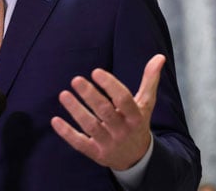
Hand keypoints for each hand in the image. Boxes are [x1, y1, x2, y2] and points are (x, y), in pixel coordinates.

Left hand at [50, 54, 165, 170]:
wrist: (137, 158)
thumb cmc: (138, 123)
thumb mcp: (146, 103)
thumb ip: (150, 80)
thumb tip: (159, 56)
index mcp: (136, 116)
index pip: (124, 99)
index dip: (110, 85)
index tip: (96, 72)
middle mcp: (123, 130)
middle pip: (106, 112)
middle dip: (90, 96)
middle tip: (76, 79)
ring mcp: (109, 143)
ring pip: (91, 127)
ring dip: (76, 111)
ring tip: (63, 94)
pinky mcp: (96, 154)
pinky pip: (80, 144)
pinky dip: (67, 133)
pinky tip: (55, 120)